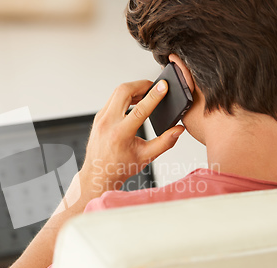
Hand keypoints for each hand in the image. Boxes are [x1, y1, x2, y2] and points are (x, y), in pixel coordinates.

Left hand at [79, 79, 184, 193]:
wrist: (98, 174)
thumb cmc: (120, 167)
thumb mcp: (146, 157)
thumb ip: (165, 143)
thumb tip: (178, 130)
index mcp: (120, 134)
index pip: (140, 109)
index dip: (154, 96)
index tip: (163, 86)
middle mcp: (108, 123)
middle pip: (124, 91)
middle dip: (142, 85)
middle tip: (155, 87)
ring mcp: (101, 118)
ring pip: (117, 92)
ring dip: (133, 89)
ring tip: (147, 93)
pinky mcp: (99, 117)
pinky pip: (112, 99)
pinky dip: (125, 96)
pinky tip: (135, 101)